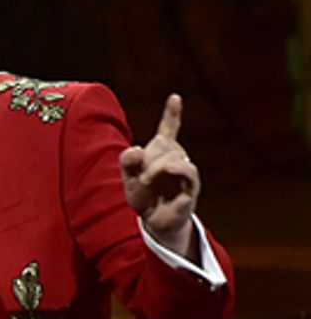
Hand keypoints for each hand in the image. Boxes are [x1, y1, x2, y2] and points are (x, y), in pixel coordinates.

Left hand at [120, 93, 199, 253]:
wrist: (154, 221)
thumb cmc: (143, 197)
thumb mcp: (127, 177)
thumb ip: (127, 161)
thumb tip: (136, 149)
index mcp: (161, 152)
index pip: (168, 128)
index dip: (172, 114)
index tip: (175, 97)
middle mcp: (176, 156)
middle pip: (160, 143)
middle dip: (145, 160)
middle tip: (141, 179)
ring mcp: (185, 169)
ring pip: (170, 154)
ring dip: (153, 168)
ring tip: (147, 182)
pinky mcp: (192, 184)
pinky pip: (186, 169)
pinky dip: (173, 168)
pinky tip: (168, 170)